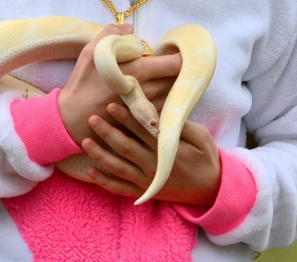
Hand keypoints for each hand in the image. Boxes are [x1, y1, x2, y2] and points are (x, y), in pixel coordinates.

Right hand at [57, 25, 180, 144]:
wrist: (73, 117)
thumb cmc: (82, 83)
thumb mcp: (91, 52)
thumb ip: (111, 33)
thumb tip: (129, 28)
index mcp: (139, 71)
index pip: (175, 64)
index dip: (181, 56)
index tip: (178, 51)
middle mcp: (149, 91)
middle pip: (179, 79)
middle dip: (178, 70)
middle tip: (172, 63)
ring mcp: (149, 109)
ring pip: (174, 94)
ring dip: (172, 86)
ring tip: (161, 78)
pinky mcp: (145, 121)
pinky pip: (164, 108)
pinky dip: (164, 100)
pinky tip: (152, 94)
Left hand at [81, 102, 221, 206]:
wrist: (211, 189)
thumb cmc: (206, 158)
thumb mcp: (201, 137)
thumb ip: (181, 125)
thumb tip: (160, 111)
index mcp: (166, 150)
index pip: (141, 130)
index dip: (126, 117)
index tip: (111, 105)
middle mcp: (153, 166)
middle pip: (125, 147)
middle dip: (107, 132)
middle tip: (92, 118)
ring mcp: (146, 181)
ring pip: (118, 168)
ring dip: (100, 155)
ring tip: (84, 142)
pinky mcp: (144, 192)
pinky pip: (120, 188)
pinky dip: (104, 182)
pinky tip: (90, 172)